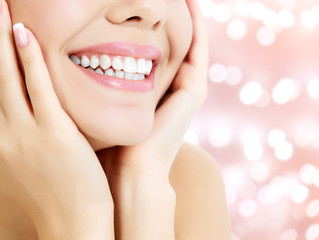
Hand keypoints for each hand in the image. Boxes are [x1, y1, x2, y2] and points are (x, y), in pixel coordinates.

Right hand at [0, 2, 113, 238]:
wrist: (75, 222)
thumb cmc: (59, 193)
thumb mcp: (33, 162)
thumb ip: (26, 136)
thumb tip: (30, 112)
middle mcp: (2, 134)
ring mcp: (25, 133)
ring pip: (6, 77)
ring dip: (0, 39)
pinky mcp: (53, 133)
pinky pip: (38, 89)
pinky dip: (28, 59)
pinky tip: (24, 33)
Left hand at [97, 0, 208, 238]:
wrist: (133, 171)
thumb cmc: (115, 141)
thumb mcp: (108, 103)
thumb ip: (101, 82)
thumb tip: (75, 59)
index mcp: (159, 89)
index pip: (160, 48)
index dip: (155, 24)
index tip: (139, 3)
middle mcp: (177, 86)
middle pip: (179, 42)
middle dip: (174, 16)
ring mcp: (189, 89)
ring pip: (192, 42)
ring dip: (189, 16)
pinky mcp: (195, 91)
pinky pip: (199, 50)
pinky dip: (197, 27)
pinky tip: (189, 3)